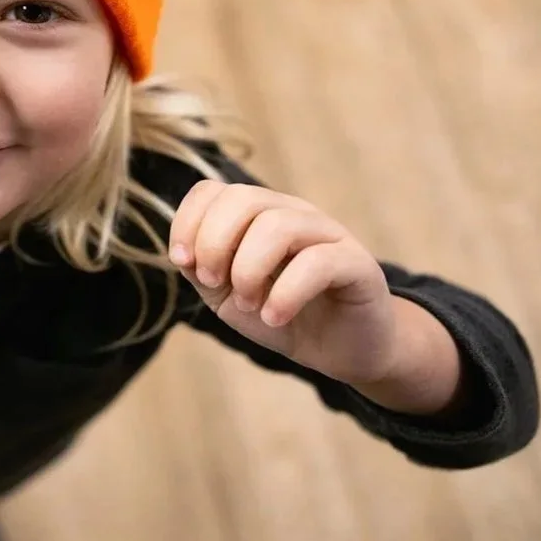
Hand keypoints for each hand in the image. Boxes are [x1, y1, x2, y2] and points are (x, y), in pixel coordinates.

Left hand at [169, 181, 397, 385]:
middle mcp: (291, 213)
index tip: (182, 262)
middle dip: (214, 243)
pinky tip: (274, 317)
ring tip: (248, 304)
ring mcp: (327, 233)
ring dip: (248, 270)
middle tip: (213, 283)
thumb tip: (182, 253)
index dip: (187, 222)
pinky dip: (285, 294)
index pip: (212, 190)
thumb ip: (200, 270)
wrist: (340, 350)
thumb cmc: (279, 314)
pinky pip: (318, 261)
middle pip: (242, 198)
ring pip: (277, 225)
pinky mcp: (358, 263)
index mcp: (256, 215)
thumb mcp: (226, 295)